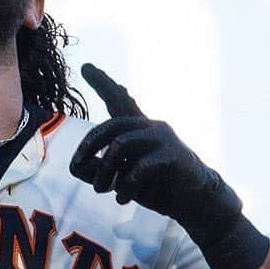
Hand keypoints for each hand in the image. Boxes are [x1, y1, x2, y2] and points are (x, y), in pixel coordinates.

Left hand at [70, 63, 268, 268]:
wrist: (194, 202)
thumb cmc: (157, 188)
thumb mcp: (120, 180)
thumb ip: (97, 171)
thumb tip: (75, 166)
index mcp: (139, 130)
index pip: (118, 101)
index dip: (102, 83)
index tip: (85, 66)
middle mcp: (151, 127)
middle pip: (110, 126)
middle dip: (88, 146)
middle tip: (76, 166)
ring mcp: (163, 138)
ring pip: (119, 145)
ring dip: (105, 170)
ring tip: (102, 190)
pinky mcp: (173, 156)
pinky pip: (139, 168)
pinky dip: (126, 186)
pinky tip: (122, 199)